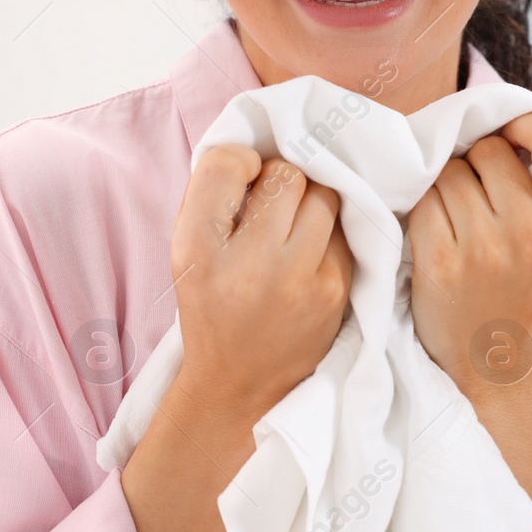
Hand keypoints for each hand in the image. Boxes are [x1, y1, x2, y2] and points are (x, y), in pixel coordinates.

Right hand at [169, 147, 352, 418]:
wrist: (240, 382)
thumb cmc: (212, 302)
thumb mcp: (188, 250)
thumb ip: (214, 193)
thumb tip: (261, 148)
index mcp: (197, 248)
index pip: (229, 163)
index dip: (241, 163)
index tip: (241, 184)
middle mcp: (248, 263)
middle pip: (287, 174)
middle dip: (281, 182)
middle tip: (270, 208)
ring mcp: (299, 279)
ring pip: (325, 196)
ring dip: (310, 203)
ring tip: (292, 230)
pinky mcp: (336, 291)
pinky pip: (344, 230)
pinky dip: (329, 234)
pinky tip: (309, 256)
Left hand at [406, 91, 531, 395]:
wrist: (497, 363)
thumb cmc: (527, 286)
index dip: (526, 123)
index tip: (510, 138)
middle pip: (488, 150)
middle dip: (476, 161)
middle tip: (480, 199)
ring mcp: (484, 250)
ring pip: (449, 172)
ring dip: (446, 185)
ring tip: (459, 220)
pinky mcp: (439, 263)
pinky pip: (421, 201)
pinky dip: (423, 210)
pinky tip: (436, 235)